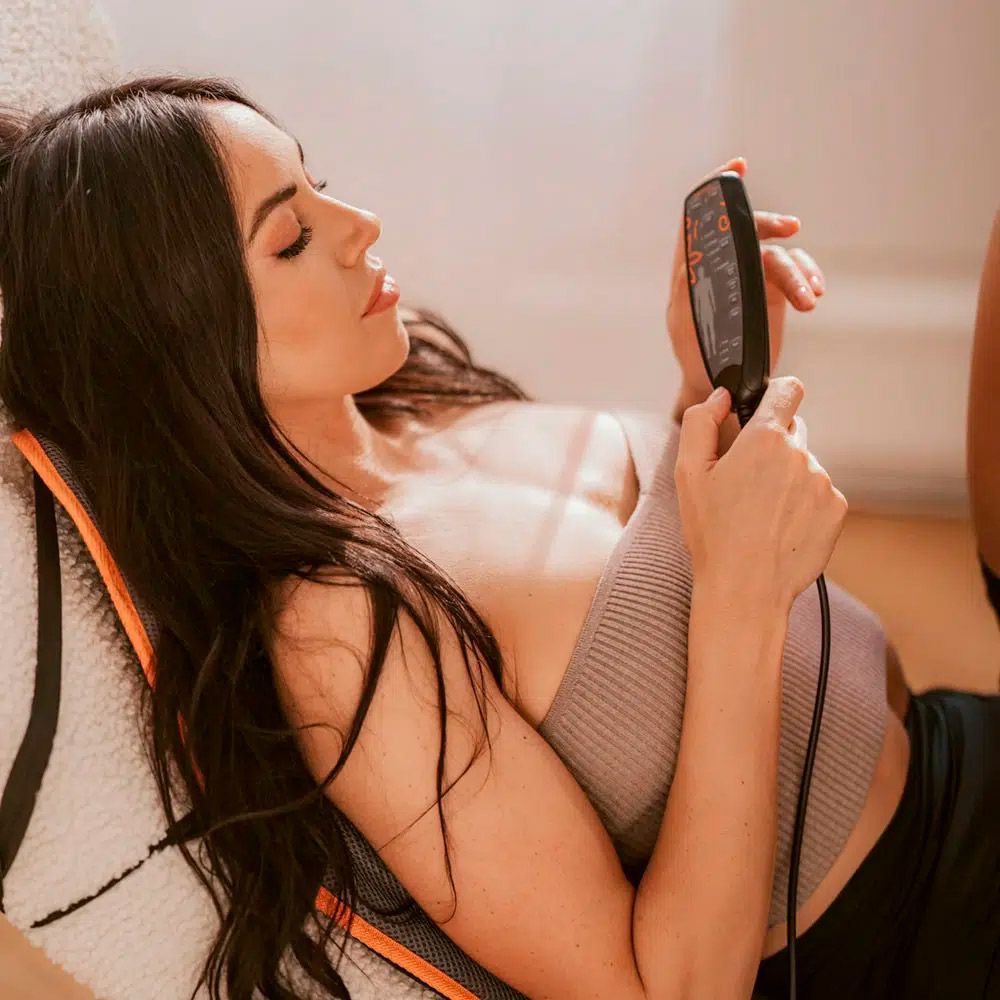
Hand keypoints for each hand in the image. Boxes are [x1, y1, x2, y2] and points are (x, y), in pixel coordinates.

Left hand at [666, 157, 825, 403]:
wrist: (722, 385)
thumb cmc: (696, 354)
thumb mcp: (685, 323)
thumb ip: (688, 289)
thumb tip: (693, 257)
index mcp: (696, 266)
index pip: (700, 217)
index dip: (717, 188)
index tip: (737, 167)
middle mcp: (725, 264)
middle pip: (749, 227)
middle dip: (770, 222)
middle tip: (790, 228)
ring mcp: (752, 276)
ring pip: (779, 254)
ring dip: (797, 271)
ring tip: (809, 298)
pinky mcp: (774, 291)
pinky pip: (795, 271)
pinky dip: (807, 278)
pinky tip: (814, 296)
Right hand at [674, 377, 847, 609]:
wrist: (745, 588)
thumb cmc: (713, 534)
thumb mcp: (688, 474)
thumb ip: (700, 423)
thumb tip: (720, 398)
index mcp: (764, 439)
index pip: (787, 390)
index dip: (774, 394)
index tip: (765, 407)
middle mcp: (800, 454)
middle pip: (792, 432)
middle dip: (772, 447)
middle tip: (746, 482)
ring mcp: (822, 482)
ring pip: (804, 465)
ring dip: (787, 479)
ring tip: (760, 514)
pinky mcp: (836, 509)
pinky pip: (819, 494)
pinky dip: (803, 505)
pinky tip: (779, 527)